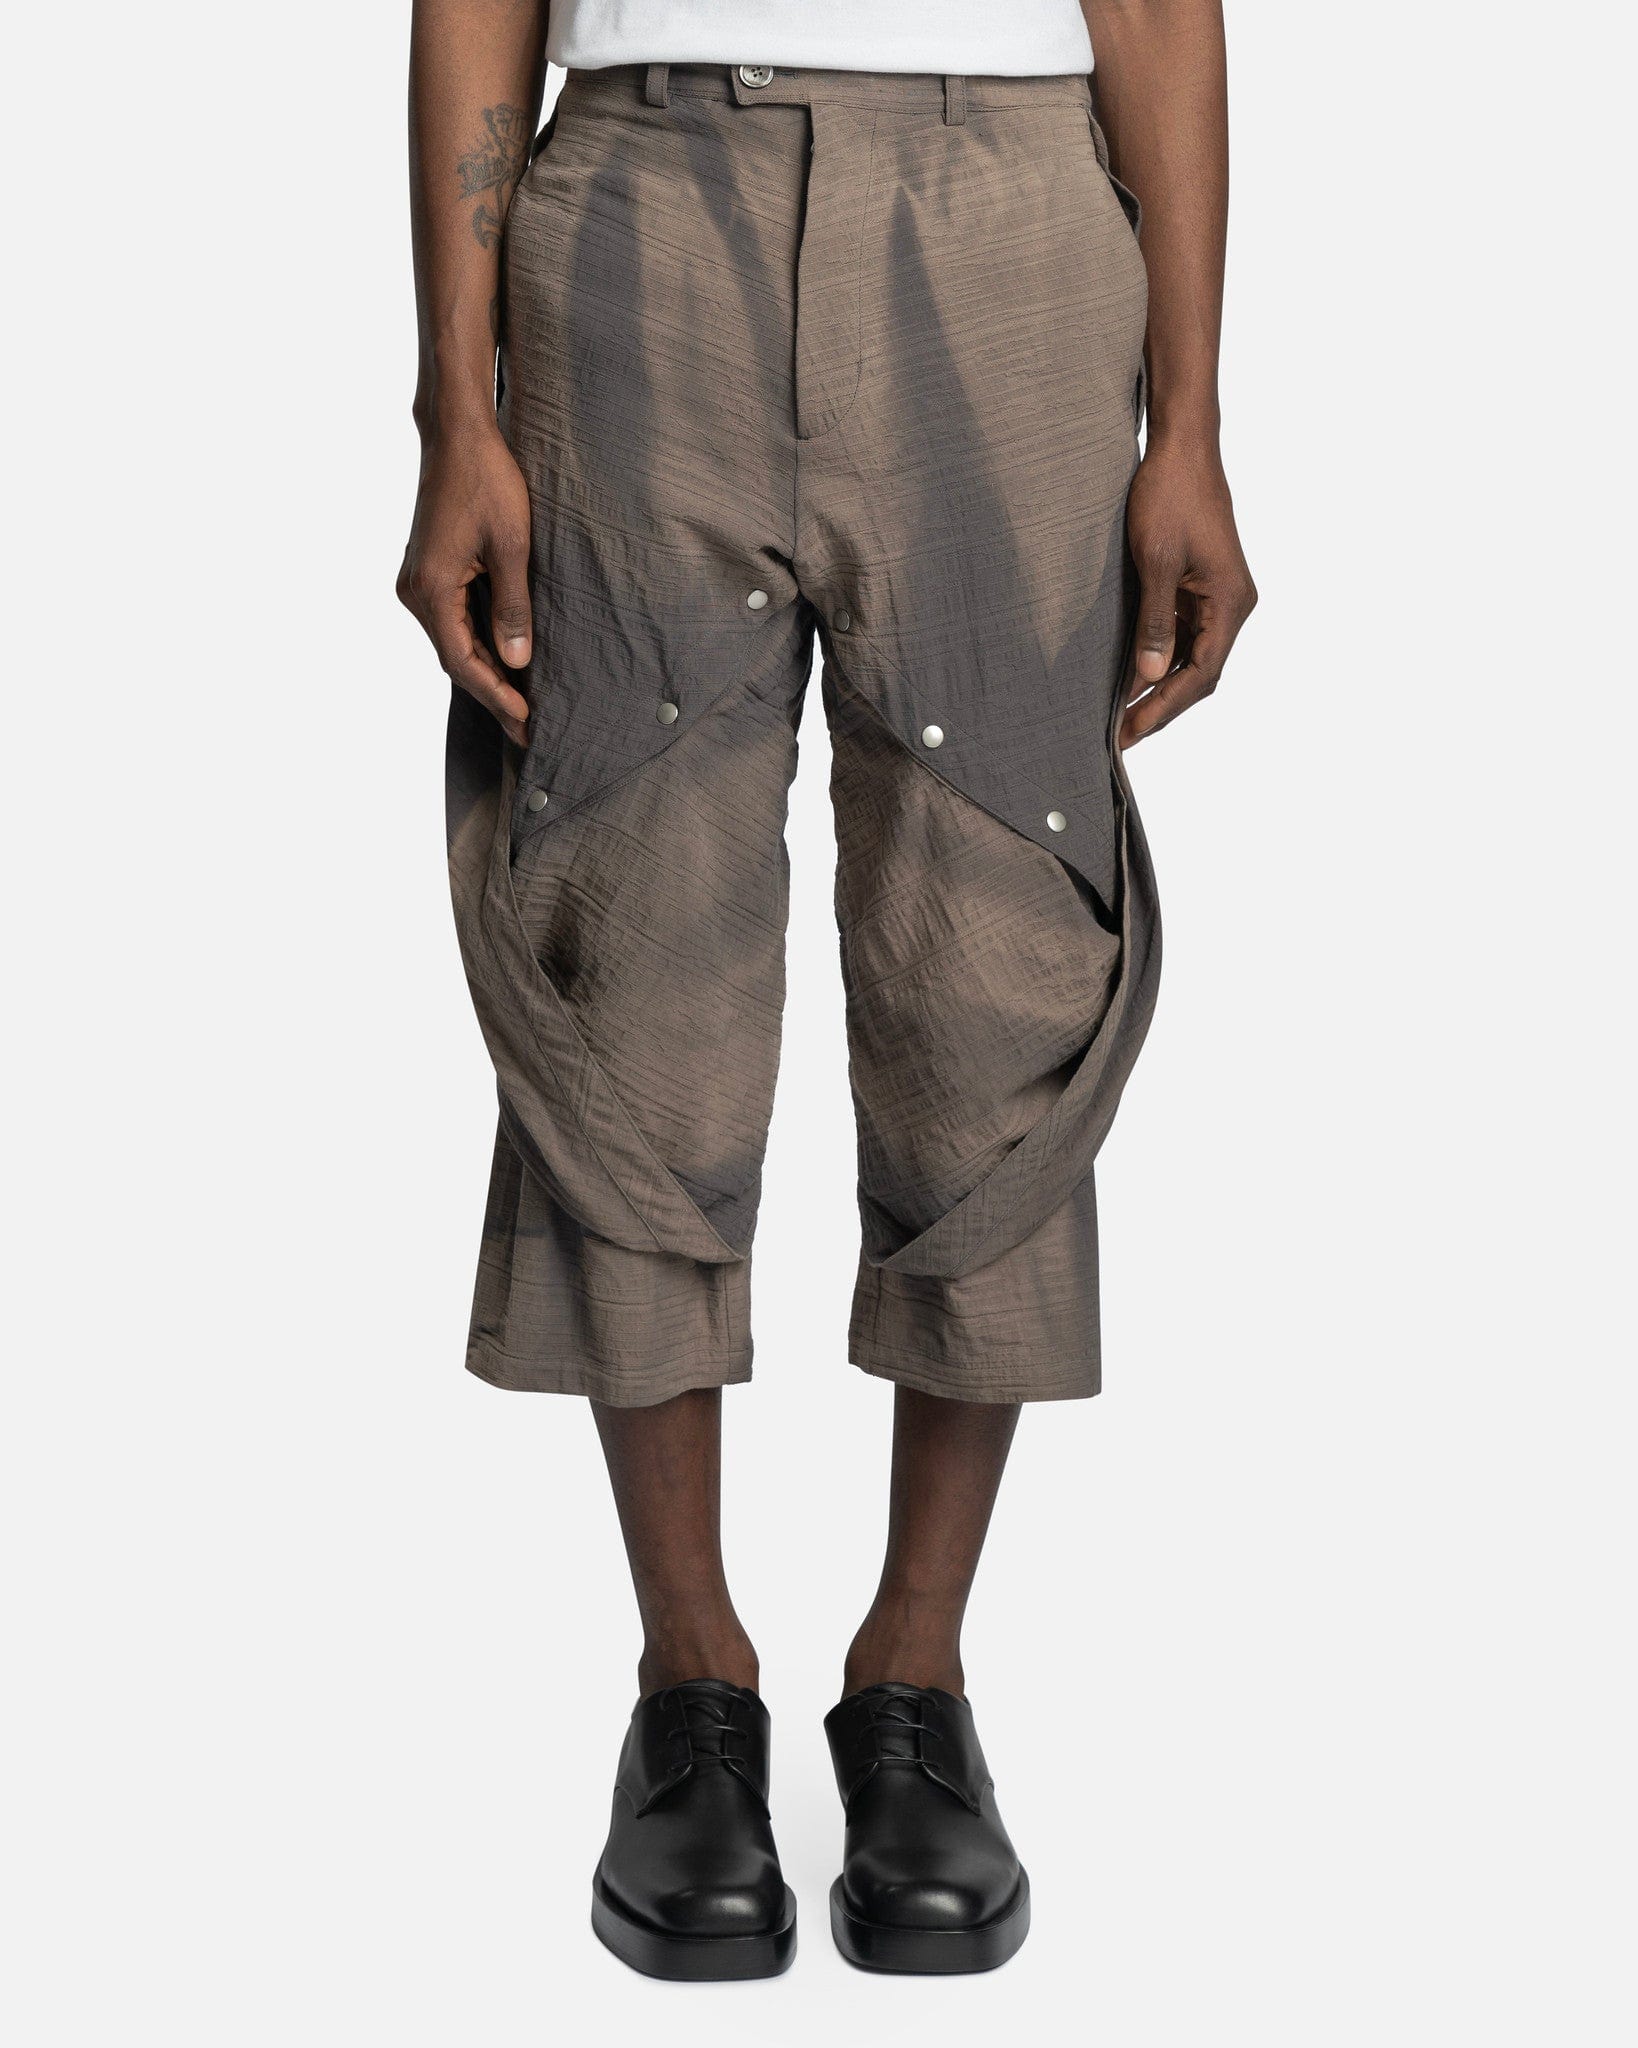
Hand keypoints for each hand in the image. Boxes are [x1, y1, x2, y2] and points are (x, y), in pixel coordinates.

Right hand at [397, 420, 533, 746]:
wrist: (457, 436)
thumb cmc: (487, 481)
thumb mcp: (513, 546)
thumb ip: (513, 607)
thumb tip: (517, 662)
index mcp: (431, 590)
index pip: (463, 662)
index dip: (496, 696)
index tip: (526, 722)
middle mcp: (414, 591)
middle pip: (454, 659)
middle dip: (493, 694)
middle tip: (528, 729)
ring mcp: (415, 582)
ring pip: (451, 642)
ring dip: (485, 671)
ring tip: (520, 703)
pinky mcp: (425, 572)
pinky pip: (450, 621)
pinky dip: (476, 645)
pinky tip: (503, 661)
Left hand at [1121, 434, 1256, 746]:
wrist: (1181, 447)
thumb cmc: (1169, 496)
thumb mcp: (1155, 561)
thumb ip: (1155, 622)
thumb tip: (1150, 676)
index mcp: (1230, 603)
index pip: (1201, 674)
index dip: (1164, 708)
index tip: (1130, 732)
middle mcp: (1232, 605)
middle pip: (1200, 673)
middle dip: (1160, 706)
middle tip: (1119, 737)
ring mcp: (1217, 597)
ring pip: (1191, 658)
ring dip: (1158, 686)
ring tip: (1120, 716)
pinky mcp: (1200, 588)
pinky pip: (1183, 635)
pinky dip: (1158, 659)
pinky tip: (1129, 677)